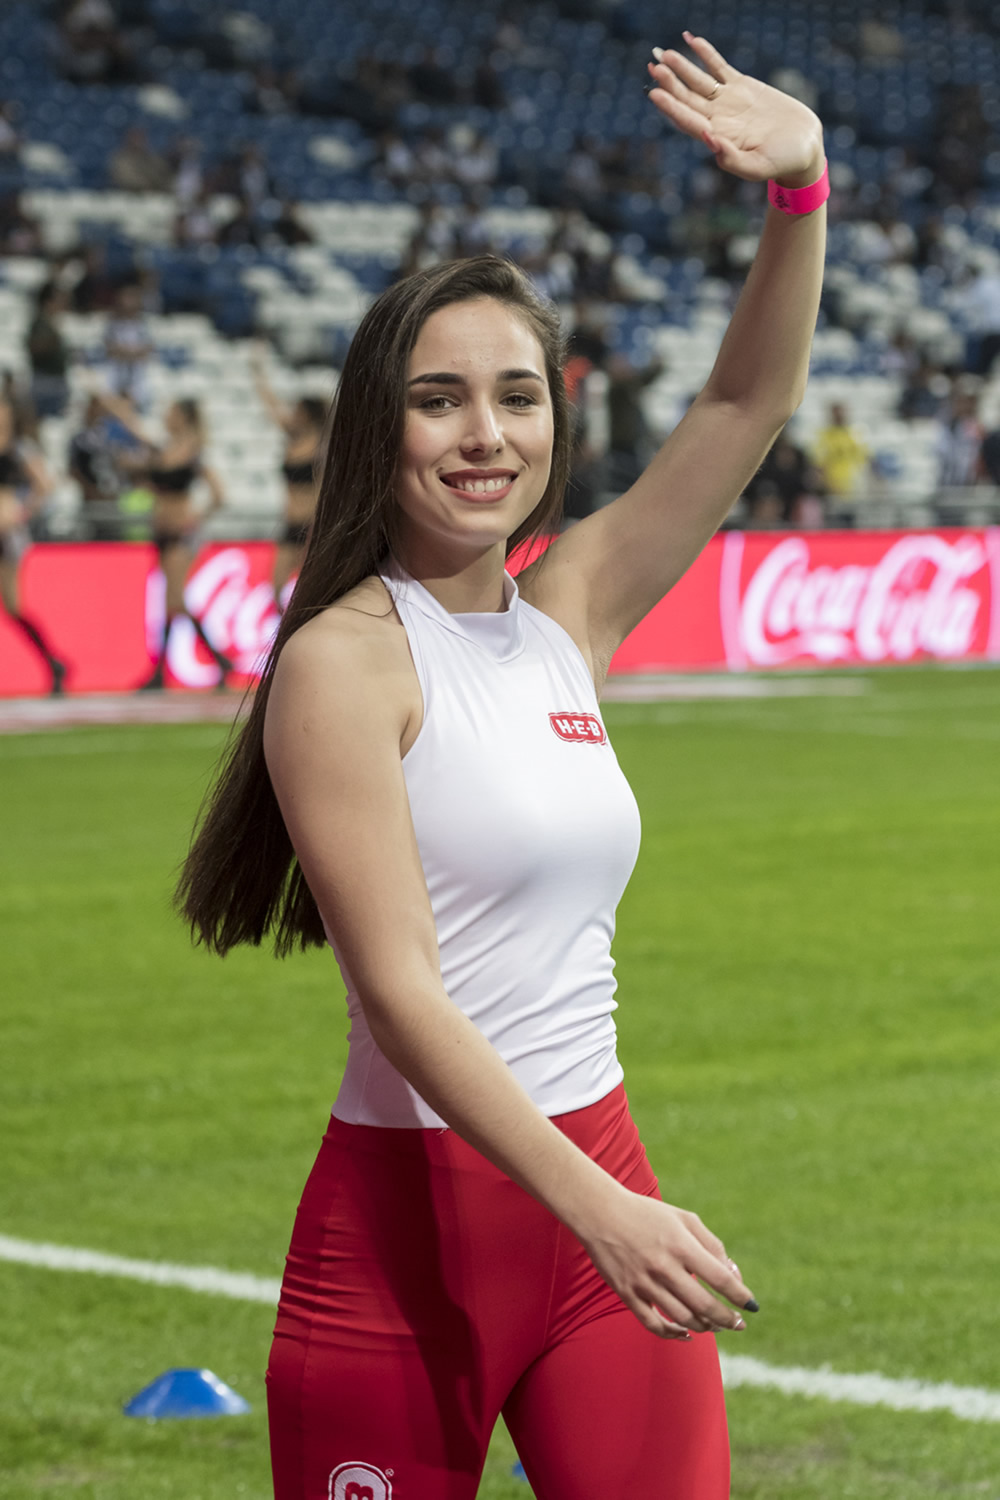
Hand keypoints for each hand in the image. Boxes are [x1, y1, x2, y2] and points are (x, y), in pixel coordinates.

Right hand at [580, 1185, 756, 1338]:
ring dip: (705, 1327)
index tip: (752, 1306)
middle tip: (738, 1324)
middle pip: (705, 1305)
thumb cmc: (647, 1214)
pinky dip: (673, 1335)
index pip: (720, 1279)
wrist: (600, 1213)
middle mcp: (664, 1266)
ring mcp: (644, 1283)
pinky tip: (686, 1334)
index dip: (741, 1296)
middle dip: (728, 1319)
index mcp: (681, 1245)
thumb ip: (712, 1245)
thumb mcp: (683, 1219)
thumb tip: (733, 1275)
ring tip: (715, 1326)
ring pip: (683, 1318)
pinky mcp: (627, 1294)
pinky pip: (653, 1324)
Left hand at [647, 32, 823, 185]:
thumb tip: (708, 139)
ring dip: (682, 67)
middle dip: (670, 83)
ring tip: (664, 53)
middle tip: (653, 67)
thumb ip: (732, 159)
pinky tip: (691, 40)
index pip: (688, 121)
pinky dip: (706, 54)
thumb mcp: (758, 167)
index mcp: (718, 138)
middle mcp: (717, 118)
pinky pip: (719, 67)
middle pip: (687, 98)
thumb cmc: (781, 163)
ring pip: (699, 80)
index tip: (654, 93)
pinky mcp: (741, 86)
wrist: (802, 146)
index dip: (671, 107)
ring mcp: (727, 101)